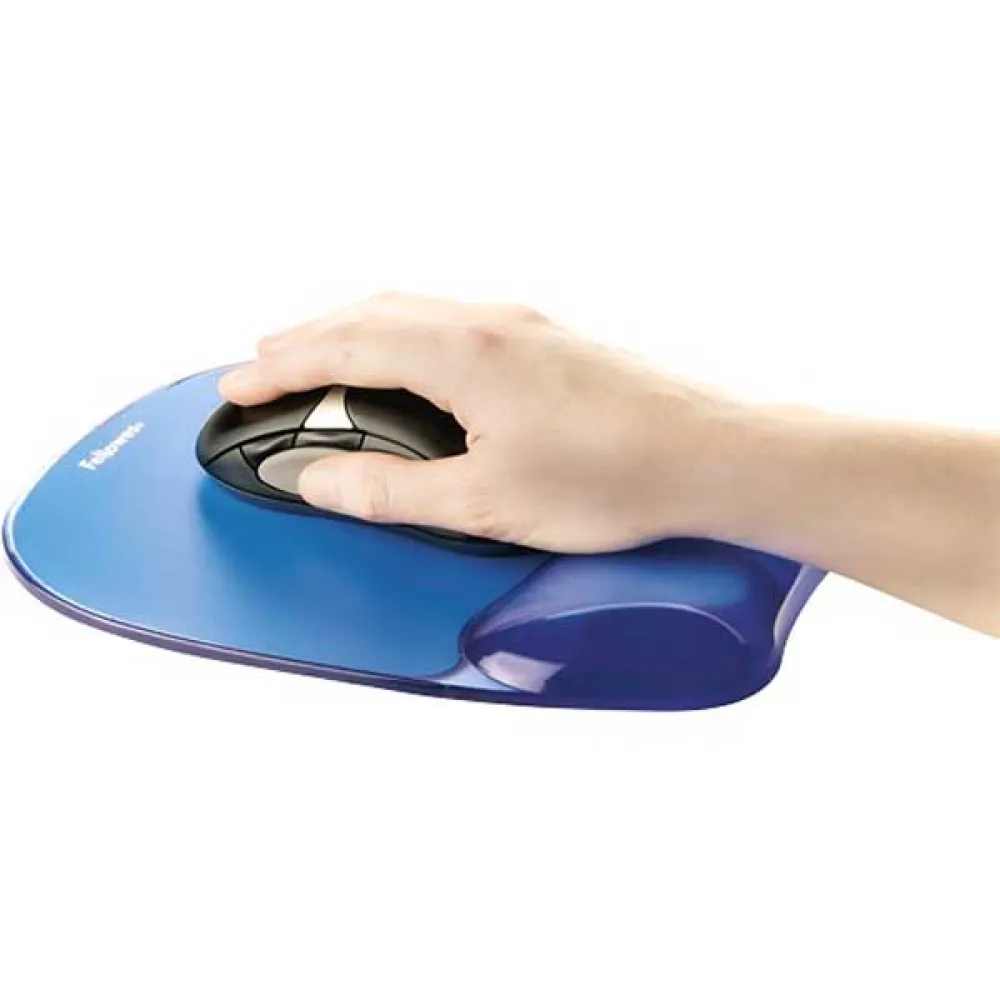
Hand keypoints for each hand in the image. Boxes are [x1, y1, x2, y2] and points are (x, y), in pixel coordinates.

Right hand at [219, 293, 749, 551]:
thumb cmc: (616, 478)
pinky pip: (446, 319)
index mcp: (464, 352)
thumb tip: (320, 480)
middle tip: (261, 365)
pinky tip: (401, 361)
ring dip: (351, 330)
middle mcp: (489, 321)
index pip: (342, 345)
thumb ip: (390, 492)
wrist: (711, 455)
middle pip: (369, 312)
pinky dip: (399, 333)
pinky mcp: (545, 338)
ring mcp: (521, 323)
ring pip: (409, 309)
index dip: (278, 366)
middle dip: (304, 338)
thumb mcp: (486, 504)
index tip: (237, 385)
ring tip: (317, 359)